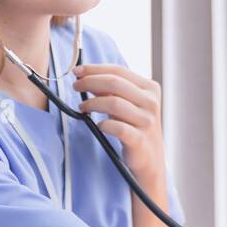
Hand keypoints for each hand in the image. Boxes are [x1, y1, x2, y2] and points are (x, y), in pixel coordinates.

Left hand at [73, 63, 164, 180]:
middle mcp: (151, 102)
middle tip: (76, 86)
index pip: (118, 71)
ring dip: (92, 103)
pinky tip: (99, 125)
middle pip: (114, 83)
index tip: (77, 71)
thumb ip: (111, 89)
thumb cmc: (135, 126)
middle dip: (90, 82)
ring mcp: (146, 121)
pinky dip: (103, 124)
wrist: (150, 158)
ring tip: (83, 107)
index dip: (95, 69)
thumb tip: (86, 75)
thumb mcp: (128, 103)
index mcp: (150, 88)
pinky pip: (116, 127)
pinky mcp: (139, 140)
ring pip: (114, 103)